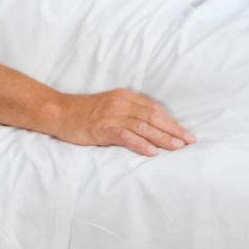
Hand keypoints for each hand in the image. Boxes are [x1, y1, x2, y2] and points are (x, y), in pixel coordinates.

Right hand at [51, 88, 194, 155]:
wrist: (59, 112)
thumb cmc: (84, 113)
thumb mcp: (110, 107)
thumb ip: (128, 113)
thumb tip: (151, 129)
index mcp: (124, 97)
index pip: (154, 109)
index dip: (172, 122)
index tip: (186, 134)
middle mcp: (120, 104)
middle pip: (152, 117)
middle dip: (173, 130)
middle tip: (189, 142)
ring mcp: (111, 115)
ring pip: (142, 126)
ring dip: (162, 138)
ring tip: (177, 147)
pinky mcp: (102, 128)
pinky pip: (124, 135)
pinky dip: (140, 143)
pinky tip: (151, 151)